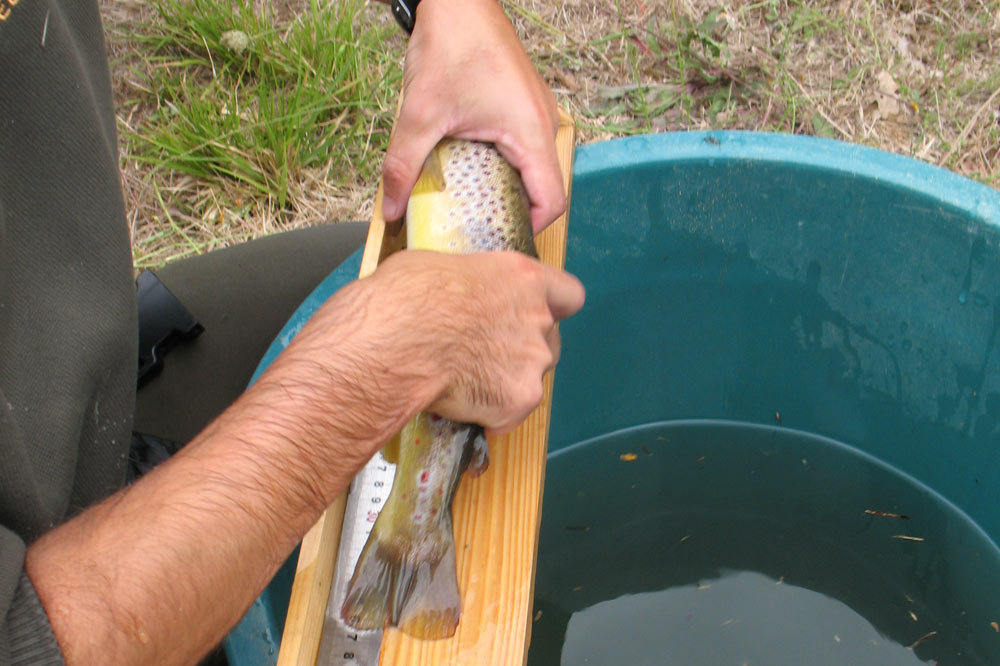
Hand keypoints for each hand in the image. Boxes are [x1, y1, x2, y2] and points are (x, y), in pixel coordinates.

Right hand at [330, 250, 584, 433]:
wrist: (394, 340)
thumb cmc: (405, 298)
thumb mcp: (440, 268)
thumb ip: (470, 285)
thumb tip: (455, 295)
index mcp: (523, 278)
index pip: (568, 294)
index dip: (552, 307)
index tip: (535, 314)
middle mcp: (538, 319)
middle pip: (549, 340)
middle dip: (523, 349)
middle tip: (485, 353)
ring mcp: (533, 361)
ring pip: (532, 377)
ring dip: (507, 381)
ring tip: (466, 381)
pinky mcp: (519, 399)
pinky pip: (511, 412)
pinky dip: (492, 414)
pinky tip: (462, 404)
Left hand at [380, 0, 563, 233]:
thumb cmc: (454, 43)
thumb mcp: (422, 112)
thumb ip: (404, 164)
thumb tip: (392, 207)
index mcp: (531, 131)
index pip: (551, 201)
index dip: (527, 229)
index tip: (494, 238)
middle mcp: (543, 124)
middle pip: (542, 189)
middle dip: (511, 212)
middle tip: (477, 227)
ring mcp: (535, 114)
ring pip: (532, 169)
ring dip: (505, 187)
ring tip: (470, 199)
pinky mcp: (523, 106)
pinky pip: (522, 148)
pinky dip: (501, 165)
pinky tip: (469, 167)